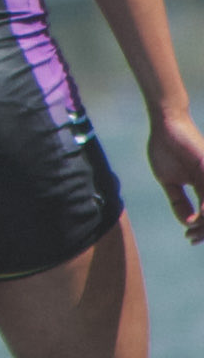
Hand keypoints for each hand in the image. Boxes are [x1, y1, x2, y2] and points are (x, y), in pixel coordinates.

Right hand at [146, 111, 203, 244]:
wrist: (165, 126)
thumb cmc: (165, 149)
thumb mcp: (169, 181)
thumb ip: (178, 200)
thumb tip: (187, 221)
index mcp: (203, 187)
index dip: (201, 229)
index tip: (189, 239)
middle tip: (191, 239)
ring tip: (193, 232)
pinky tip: (200, 218)